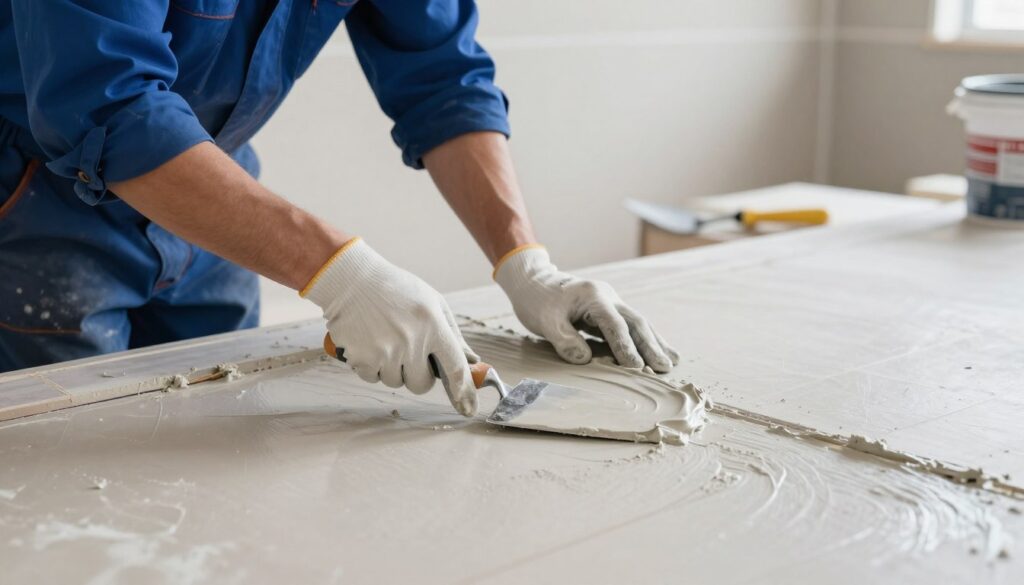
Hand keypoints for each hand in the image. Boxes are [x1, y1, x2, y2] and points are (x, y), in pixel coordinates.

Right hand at [303, 238, 479, 415]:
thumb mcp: (433, 302)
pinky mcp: (361, 358)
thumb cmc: (397, 290)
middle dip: (418, 375)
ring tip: (387, 341)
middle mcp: (410, 341)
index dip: (464, 391)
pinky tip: (370, 343)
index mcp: (433, 325)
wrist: (352, 280)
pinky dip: (372, 366)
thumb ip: (453, 334)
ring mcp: (384, 351)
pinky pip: (373, 378)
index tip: (468, 408)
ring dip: (394, 369)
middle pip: (422, 385)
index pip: (455, 368)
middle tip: (410, 354)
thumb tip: (471, 361)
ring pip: (396, 382)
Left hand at [495, 246, 679, 372]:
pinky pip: (630, 327)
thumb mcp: (544, 321)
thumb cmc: (537, 301)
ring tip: (670, 362)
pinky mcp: (609, 311)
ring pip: (638, 323)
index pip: (614, 325)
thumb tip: (584, 359)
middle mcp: (608, 297)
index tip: (635, 367)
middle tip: (664, 367)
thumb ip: (564, 339)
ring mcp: (611, 303)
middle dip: (650, 345)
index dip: (626, 347)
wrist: (533, 282)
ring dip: (653, 343)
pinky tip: (658, 352)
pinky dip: (644, 340)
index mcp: (593, 297)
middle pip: (635, 322)